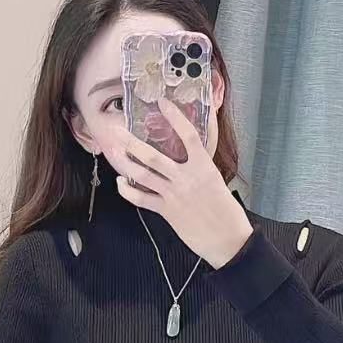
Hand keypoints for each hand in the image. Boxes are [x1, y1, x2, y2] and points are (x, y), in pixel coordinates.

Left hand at [105, 98, 253, 268]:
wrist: (228, 239)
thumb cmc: (227, 212)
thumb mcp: (218, 181)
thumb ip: (202, 166)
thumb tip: (194, 153)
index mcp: (204, 166)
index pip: (188, 135)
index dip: (175, 117)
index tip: (162, 102)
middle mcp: (186, 177)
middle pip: (153, 156)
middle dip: (132, 142)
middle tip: (117, 130)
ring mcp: (174, 194)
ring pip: (143, 175)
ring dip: (126, 163)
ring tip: (114, 152)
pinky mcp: (167, 211)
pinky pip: (142, 199)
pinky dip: (128, 191)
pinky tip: (120, 183)